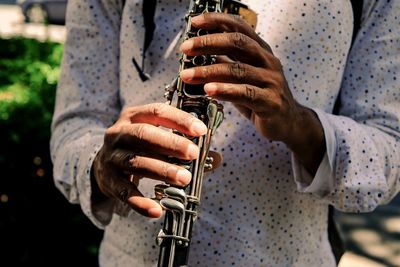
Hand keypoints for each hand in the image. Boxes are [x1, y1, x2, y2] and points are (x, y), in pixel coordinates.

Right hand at [92, 103, 207, 217]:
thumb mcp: (157, 138)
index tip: (201, 130)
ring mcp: (111, 156)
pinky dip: (141, 202)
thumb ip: (185, 146)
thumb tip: (217, 158)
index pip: (157, 111)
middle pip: (144, 135)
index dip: (179, 120)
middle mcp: (118, 133)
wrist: (102, 165)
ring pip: (136, 162)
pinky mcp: (108, 180)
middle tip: (194, 153)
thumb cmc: (139, 147)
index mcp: (133, 116)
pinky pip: (125, 192)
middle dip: (171, 144)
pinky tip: (158, 209)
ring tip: (185, 179)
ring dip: (162, 170)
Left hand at [180, 13, 325, 175]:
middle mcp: (268, 61)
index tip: (195, 22)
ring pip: (237, 69)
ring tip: (187, 75)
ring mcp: (271, 81)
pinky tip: (208, 90)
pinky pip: (245, 93)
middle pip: (237, 43)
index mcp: (261, 51)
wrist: (288, 122)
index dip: (217, 21)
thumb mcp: (244, 77)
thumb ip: (227, 63)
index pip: (239, 27)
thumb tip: (202, 53)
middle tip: (186, 48)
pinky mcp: (270, 101)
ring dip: (208, 71)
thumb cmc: (263, 97)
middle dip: (208, 43)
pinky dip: (224, 90)